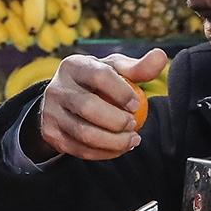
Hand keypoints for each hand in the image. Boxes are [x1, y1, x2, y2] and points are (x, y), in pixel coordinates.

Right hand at [35, 48, 167, 160]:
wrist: (63, 101)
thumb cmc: (96, 81)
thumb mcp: (113, 70)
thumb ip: (137, 67)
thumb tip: (161, 57)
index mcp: (73, 65)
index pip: (99, 76)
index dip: (121, 92)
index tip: (136, 104)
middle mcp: (56, 88)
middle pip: (88, 107)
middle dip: (117, 120)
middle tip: (133, 125)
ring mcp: (50, 112)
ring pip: (83, 133)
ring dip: (113, 142)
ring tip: (132, 140)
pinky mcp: (50, 134)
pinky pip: (79, 149)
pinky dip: (103, 153)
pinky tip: (119, 149)